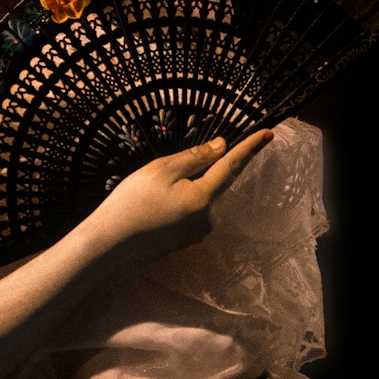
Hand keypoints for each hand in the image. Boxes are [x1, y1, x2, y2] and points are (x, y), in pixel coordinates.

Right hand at [86, 131, 273, 263]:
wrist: (109, 246)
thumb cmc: (132, 203)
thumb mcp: (162, 170)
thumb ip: (195, 157)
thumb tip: (222, 147)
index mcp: (204, 198)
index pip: (232, 166)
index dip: (250, 147)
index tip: (269, 133)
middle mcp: (207, 220)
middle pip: (212, 184)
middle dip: (195, 172)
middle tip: (158, 176)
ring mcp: (196, 234)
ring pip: (198, 199)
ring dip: (183, 189)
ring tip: (148, 194)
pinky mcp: (184, 242)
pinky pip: (188, 214)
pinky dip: (175, 204)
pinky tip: (151, 208)